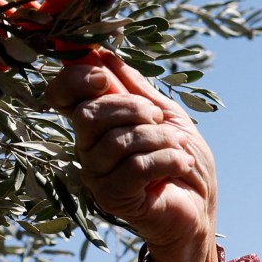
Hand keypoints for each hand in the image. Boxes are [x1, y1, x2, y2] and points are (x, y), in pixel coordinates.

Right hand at [47, 55, 218, 261]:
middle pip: (89, 115)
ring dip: (159, 138)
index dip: (75, 79)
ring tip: (178, 148)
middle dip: (132, 109)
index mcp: (96, 125)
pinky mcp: (112, 198)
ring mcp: (97, 176)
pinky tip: (180, 165)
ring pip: (117, 141)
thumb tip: (103, 54)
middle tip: (158, 119)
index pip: (61, 95)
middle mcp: (87, 149)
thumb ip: (135, 87)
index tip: (104, 77)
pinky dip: (166, 160)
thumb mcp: (165, 113)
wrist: (200, 208)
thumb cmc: (182, 160)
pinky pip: (135, 167)